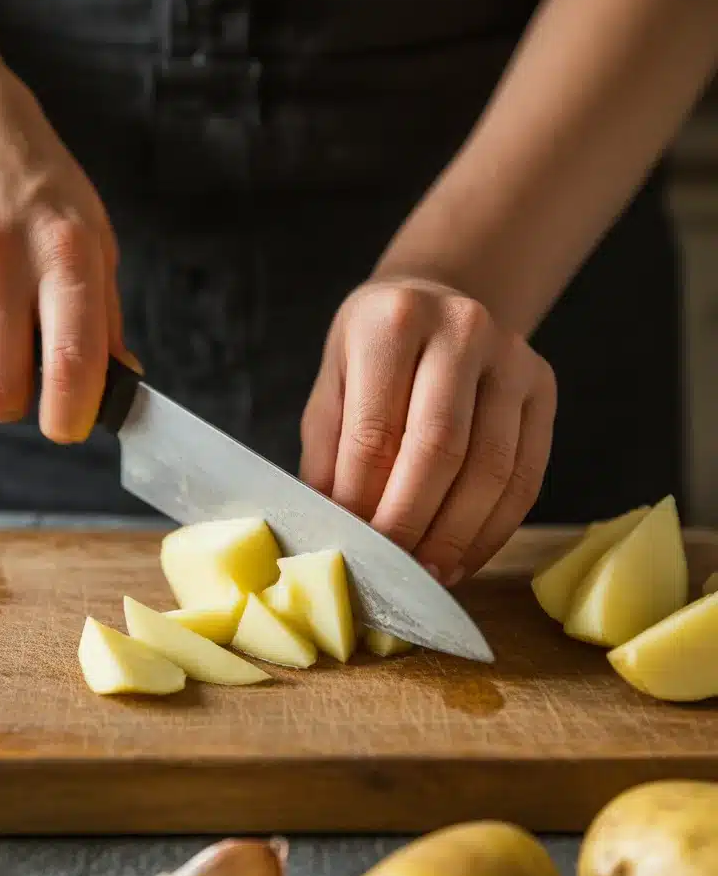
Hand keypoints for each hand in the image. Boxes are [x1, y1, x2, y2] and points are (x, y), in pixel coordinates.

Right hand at [0, 40, 136, 442]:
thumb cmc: (31, 182)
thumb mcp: (90, 231)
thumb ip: (103, 312)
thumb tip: (118, 383)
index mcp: (63, 247)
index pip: (70, 358)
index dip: (71, 413)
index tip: (69, 427)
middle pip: (1, 389)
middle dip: (17, 402)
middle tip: (25, 379)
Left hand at [300, 277, 556, 584]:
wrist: (439, 300)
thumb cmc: (374, 354)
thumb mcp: (333, 385)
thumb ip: (330, 453)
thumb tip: (335, 529)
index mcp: (394, 321)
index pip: (375, 430)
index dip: (362, 499)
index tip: (352, 544)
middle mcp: (461, 329)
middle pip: (439, 449)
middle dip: (412, 521)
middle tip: (392, 568)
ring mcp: (512, 358)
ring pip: (491, 468)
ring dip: (457, 535)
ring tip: (428, 574)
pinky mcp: (544, 388)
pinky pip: (526, 476)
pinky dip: (494, 529)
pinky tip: (463, 557)